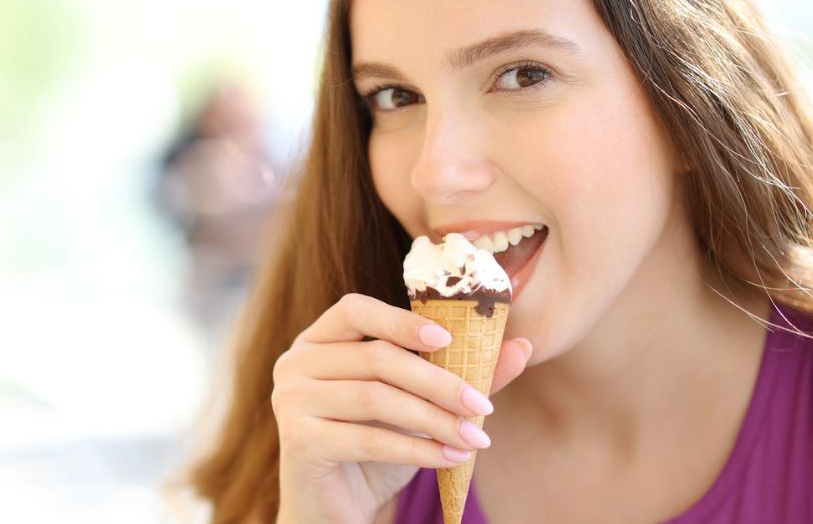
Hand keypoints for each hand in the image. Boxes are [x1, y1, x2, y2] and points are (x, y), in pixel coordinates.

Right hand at [271, 293, 531, 523]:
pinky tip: (452, 458)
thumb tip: (522, 346)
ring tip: (475, 438)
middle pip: (376, 358)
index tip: (450, 340)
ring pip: (376, 397)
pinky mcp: (298, 441)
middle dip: (439, 382)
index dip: (402, 321)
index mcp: (318, 340)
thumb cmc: (374, 450)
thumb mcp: (416, 406)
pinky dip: (418, 449)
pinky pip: (369, 439)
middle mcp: (295, 363)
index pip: (355, 309)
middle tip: (483, 405)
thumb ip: (460, 373)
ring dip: (434, 418)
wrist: (335, 511)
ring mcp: (290, 401)